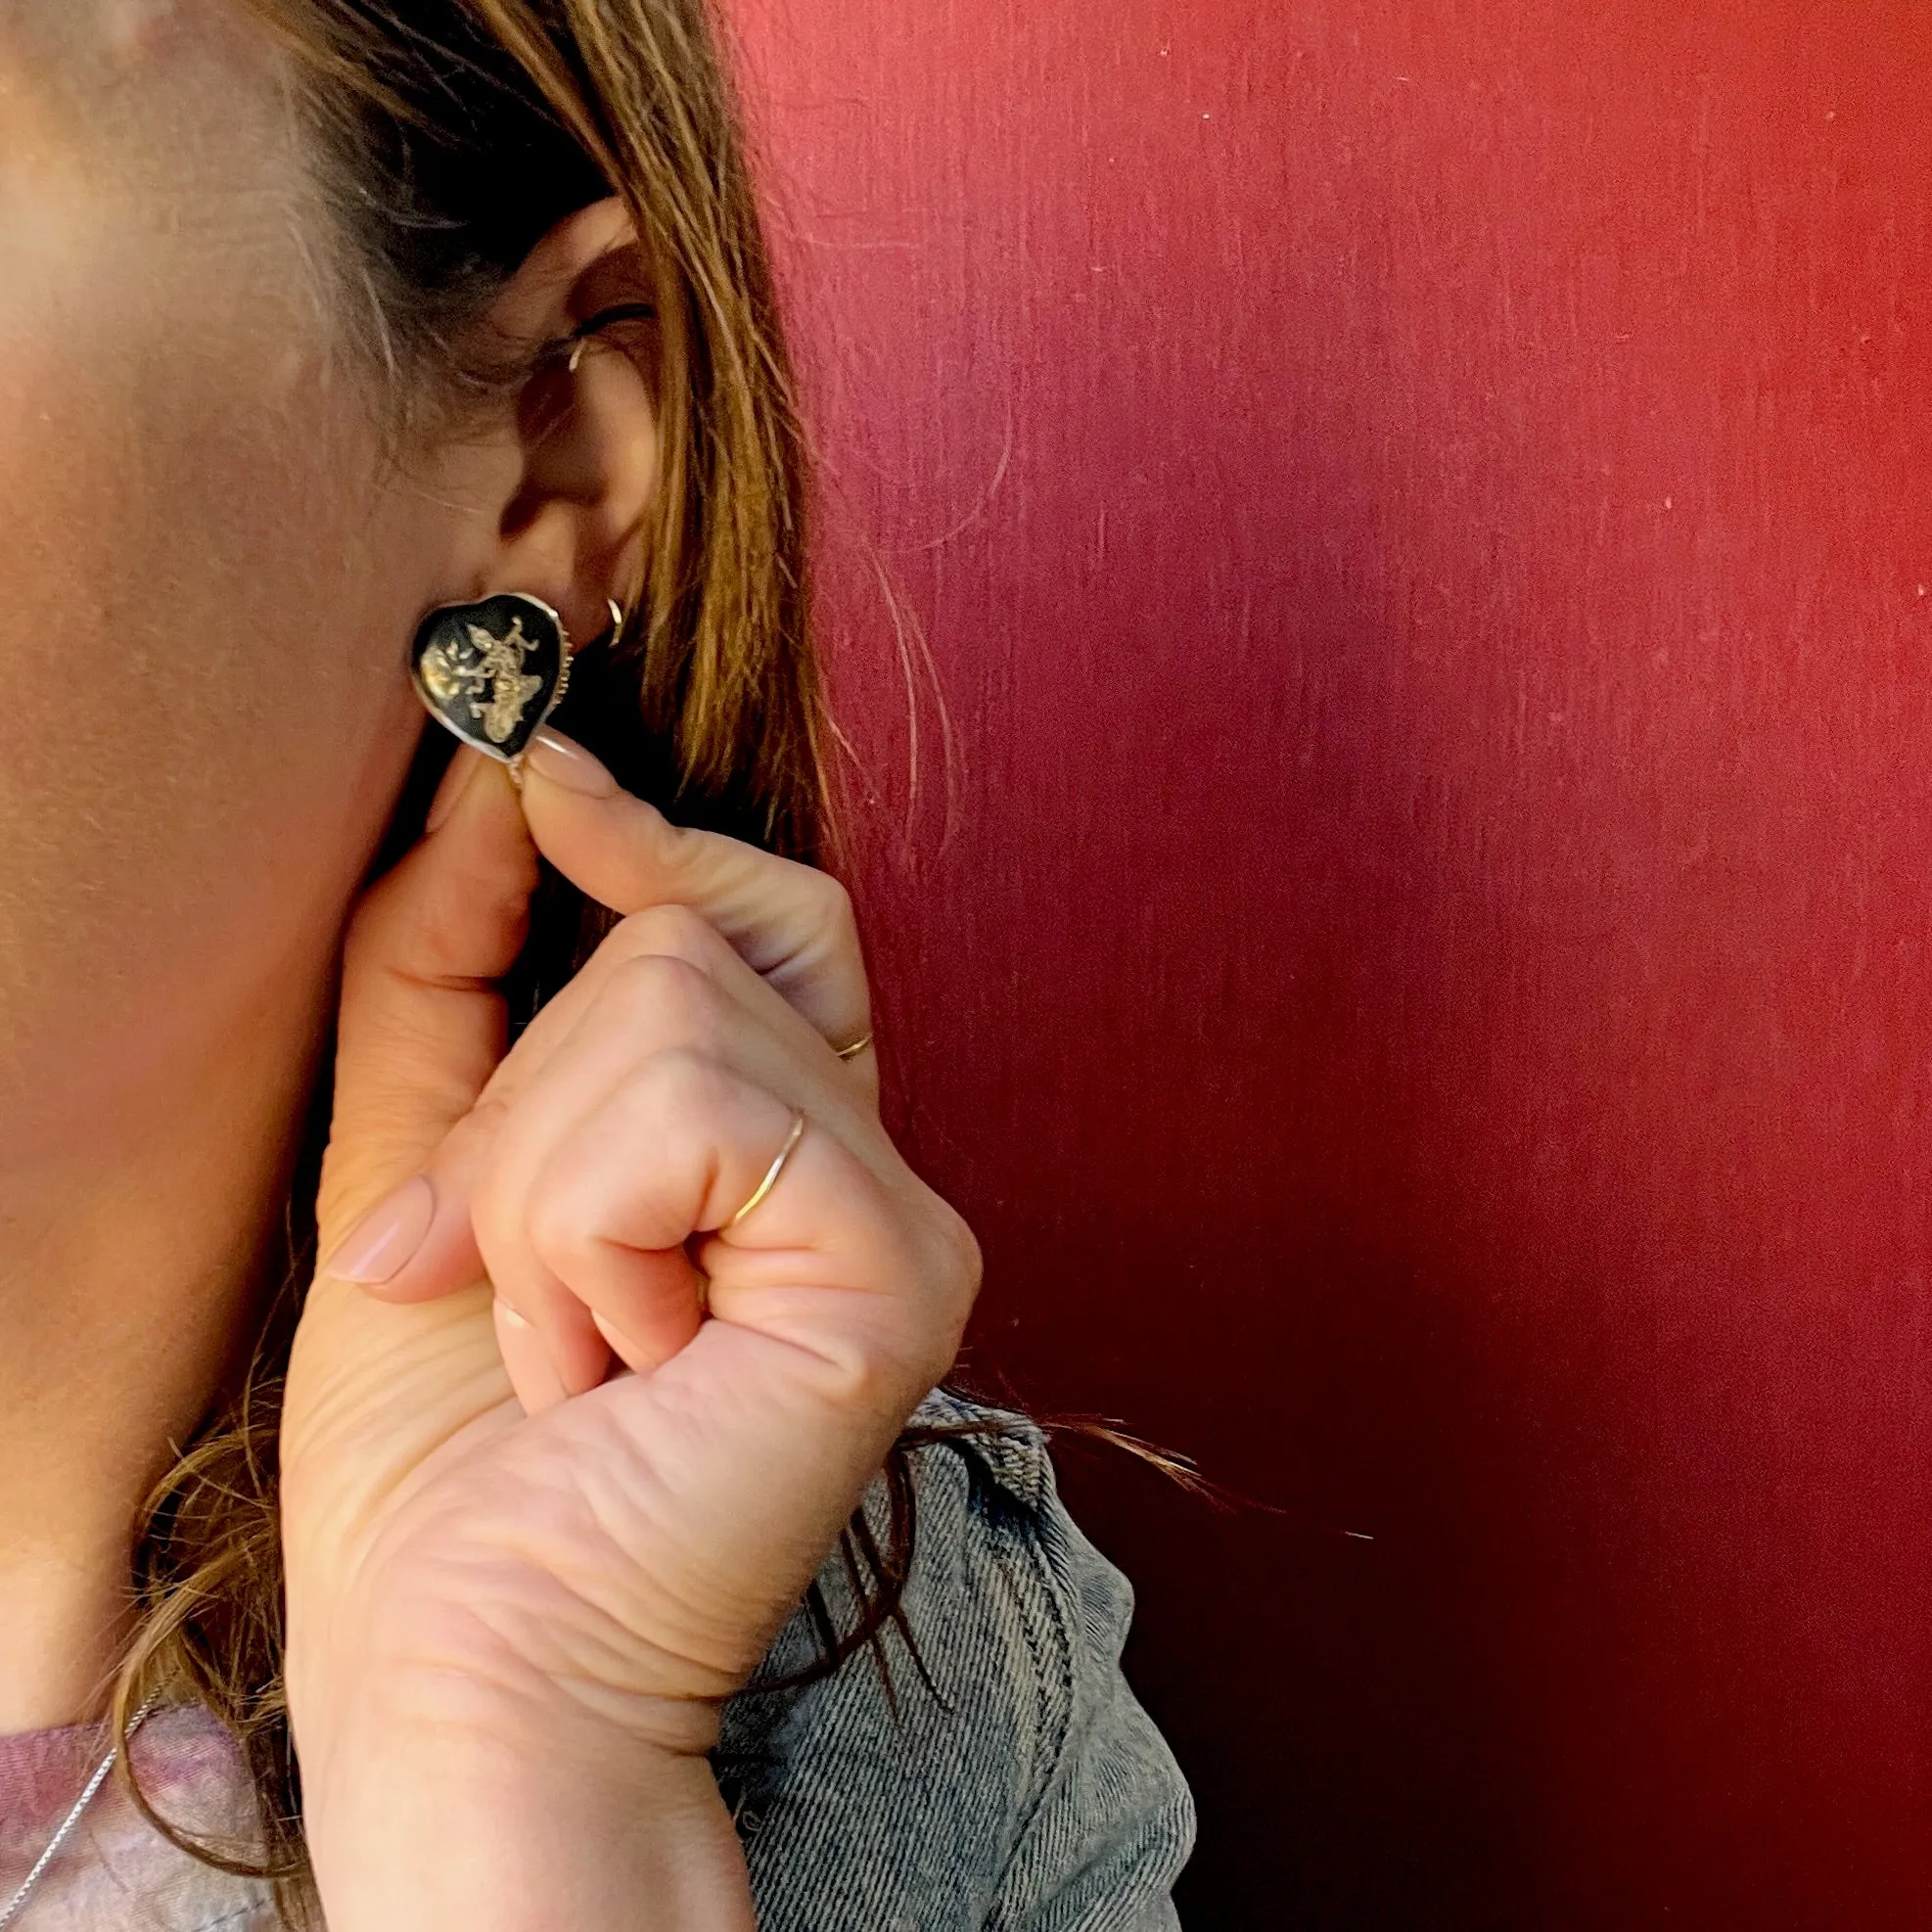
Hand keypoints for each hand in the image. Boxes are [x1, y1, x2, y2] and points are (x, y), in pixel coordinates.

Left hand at [279, 733, 979, 1928]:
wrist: (469, 1663)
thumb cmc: (439, 1444)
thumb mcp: (414, 1158)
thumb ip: (449, 965)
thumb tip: (506, 782)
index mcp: (775, 1147)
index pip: (761, 918)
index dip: (655, 837)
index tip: (542, 772)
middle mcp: (863, 1167)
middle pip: (690, 945)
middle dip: (527, 1098)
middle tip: (504, 1275)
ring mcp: (898, 1212)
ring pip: (678, 1005)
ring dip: (539, 1179)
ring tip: (567, 1340)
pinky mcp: (896, 1263)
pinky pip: (701, 1106)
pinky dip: (585, 1224)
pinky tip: (618, 1361)